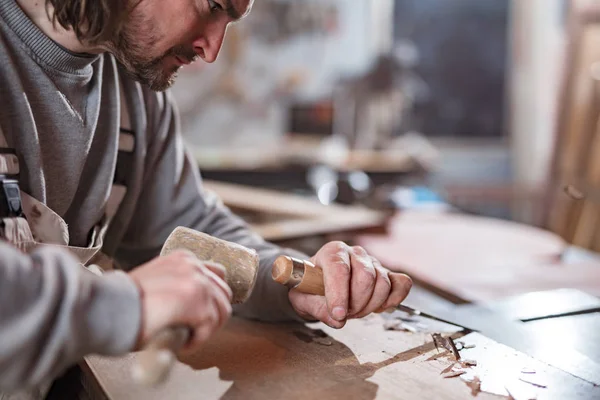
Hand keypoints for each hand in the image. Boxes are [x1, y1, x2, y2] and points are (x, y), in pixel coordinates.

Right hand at [128, 250, 231, 353]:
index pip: (216, 274)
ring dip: (206, 329)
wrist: (107, 308)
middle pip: (224, 293)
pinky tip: (180, 341)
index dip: (212, 298)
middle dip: (213, 316)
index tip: (200, 315)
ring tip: (184, 337)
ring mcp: (197, 281)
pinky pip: (210, 326)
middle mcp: (193, 265)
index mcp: (183, 259)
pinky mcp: (197, 301)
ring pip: (222, 311)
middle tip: (192, 330)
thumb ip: (178, 286)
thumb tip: (195, 305)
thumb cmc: (124, 305)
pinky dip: (198, 340)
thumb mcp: (157, 283)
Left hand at [288, 242, 411, 327]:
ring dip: (370, 306)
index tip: (337, 314)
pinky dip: (393, 299)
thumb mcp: (302, 299)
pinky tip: (378, 307)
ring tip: (354, 311)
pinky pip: (401, 283)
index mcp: (332, 252)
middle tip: (344, 314)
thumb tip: (337, 319)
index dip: (339, 294)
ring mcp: (373, 262)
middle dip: (356, 303)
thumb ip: (316, 308)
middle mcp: (354, 253)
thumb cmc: (309, 289)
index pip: (339, 269)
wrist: (318, 286)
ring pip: (383, 284)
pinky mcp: (387, 274)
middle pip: (366, 277)